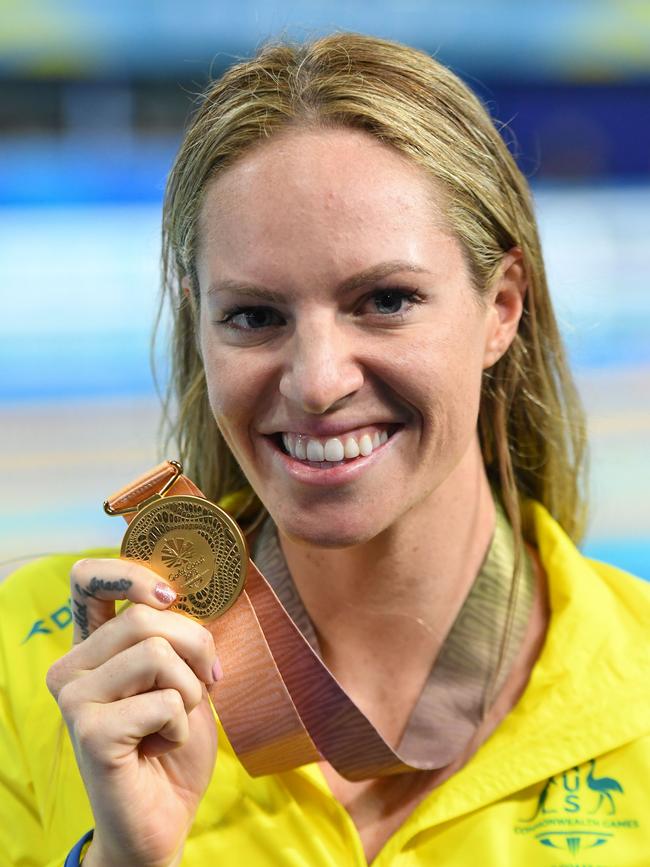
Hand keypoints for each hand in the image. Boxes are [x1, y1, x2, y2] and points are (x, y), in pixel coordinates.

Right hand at [46, 558, 220, 866]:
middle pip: (146, 616)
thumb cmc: (173, 743)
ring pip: (157, 653)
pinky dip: (182, 725)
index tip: (169, 596)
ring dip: (190, 691)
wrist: (163, 818)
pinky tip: (161, 747)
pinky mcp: (90, 731)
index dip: (129, 573)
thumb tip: (186, 596)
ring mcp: (75, 698)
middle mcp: (73, 667)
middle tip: (204, 687)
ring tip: (174, 722)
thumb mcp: (184, 676)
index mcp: (93, 646)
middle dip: (196, 648)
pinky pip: (165, 701)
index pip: (88, 580)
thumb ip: (176, 637)